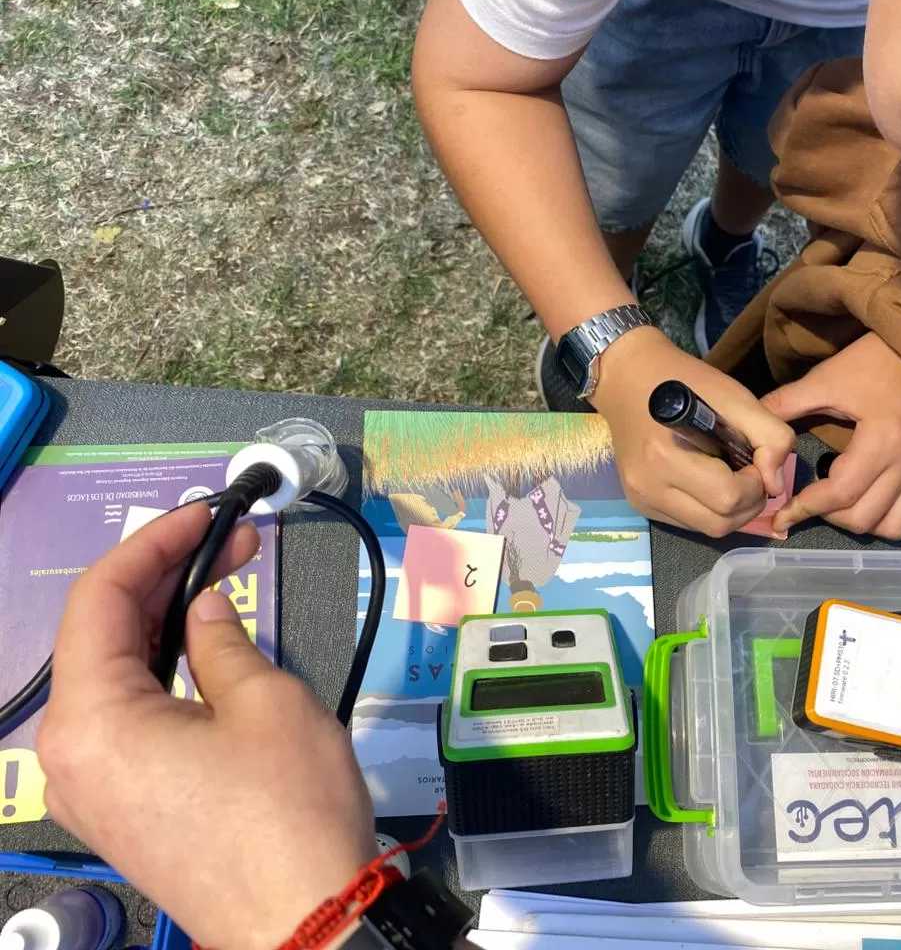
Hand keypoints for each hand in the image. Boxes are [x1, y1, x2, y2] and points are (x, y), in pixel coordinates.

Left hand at [37, 503, 377, 949]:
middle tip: (230, 543)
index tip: (205, 515)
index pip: (100, 600)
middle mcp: (72, 757)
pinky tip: (207, 648)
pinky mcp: (123, 809)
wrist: (306, 920)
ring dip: (166, 625)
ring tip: (226, 584)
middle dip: (164, 580)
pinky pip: (130, 721)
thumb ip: (222, 638)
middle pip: (100, 638)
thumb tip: (204, 607)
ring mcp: (94, 789)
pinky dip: (165, 674)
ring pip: (115, 679)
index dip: (154, 543)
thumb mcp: (266, 702)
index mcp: (92, 722)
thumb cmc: (288, 815)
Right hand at [592, 327, 794, 537]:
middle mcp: (649, 487)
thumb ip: (770, 437)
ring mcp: (641, 499)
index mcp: (667, 457)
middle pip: (719, 524)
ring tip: (730, 478)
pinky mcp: (639, 504)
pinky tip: (708, 483)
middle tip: (748, 474)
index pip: (729, 498)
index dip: (755, 485)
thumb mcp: (736, 397)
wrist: (628, 376)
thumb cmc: (685, 381)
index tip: (752, 461)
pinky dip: (708, 510)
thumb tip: (775, 485)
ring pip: (706, 529)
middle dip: (747, 504)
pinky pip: (688, 524)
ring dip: (730, 511)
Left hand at [762, 333, 900, 539]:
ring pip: (896, 526)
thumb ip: (786, 404)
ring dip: (864, 523)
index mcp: (881, 440)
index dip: (804, 509)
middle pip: (864, 517)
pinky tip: (883, 505)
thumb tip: (752, 426)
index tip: (781, 517)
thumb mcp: (825, 379)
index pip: (839, 494)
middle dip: (829, 517)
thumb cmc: (872, 361)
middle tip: (812, 501)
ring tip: (845, 505)